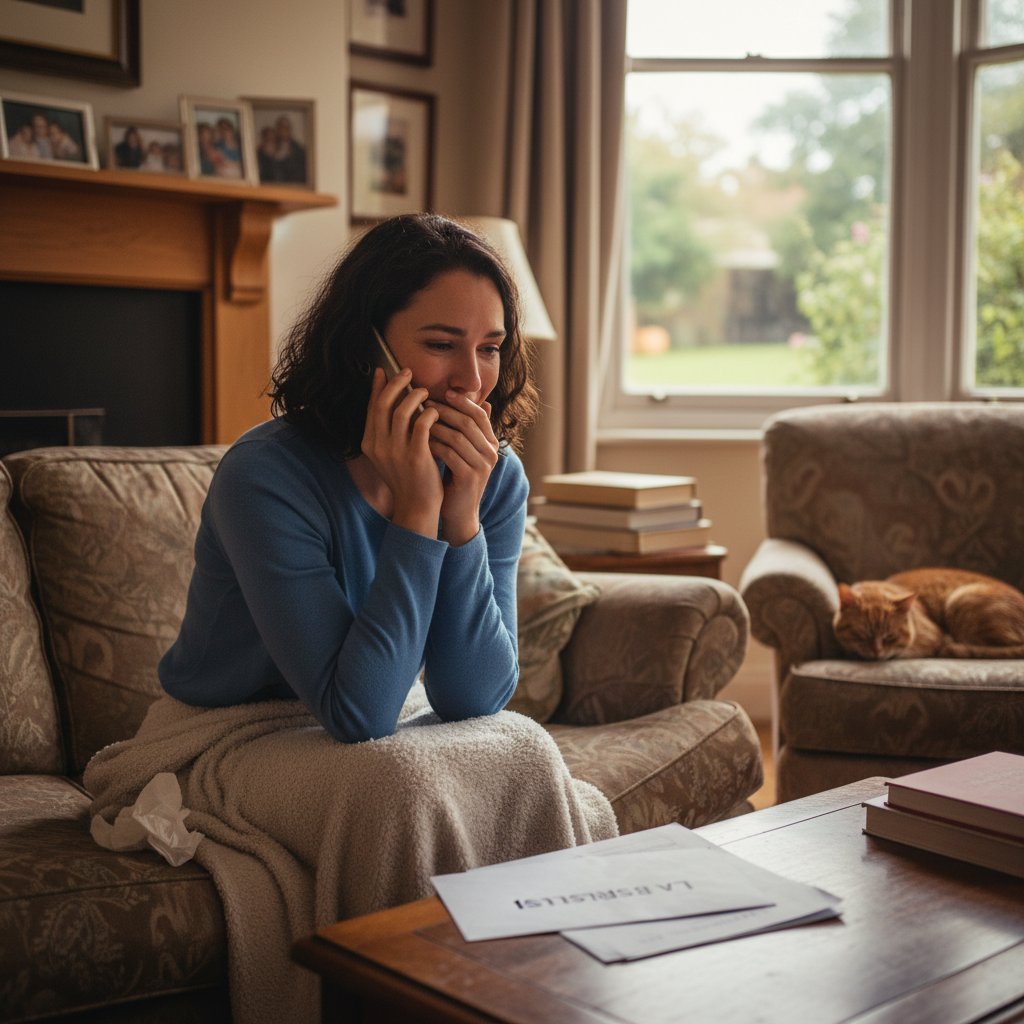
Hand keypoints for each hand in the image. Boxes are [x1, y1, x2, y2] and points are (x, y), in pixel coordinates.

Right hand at [360, 369, 440, 536]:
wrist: (417, 506)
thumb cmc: (408, 477)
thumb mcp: (392, 454)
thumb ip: (391, 430)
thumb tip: (397, 401)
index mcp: (369, 443)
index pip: (371, 407)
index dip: (377, 387)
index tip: (383, 371)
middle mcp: (378, 446)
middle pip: (383, 404)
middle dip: (395, 384)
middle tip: (407, 372)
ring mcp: (395, 451)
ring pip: (401, 411)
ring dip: (414, 396)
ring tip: (424, 391)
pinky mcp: (415, 456)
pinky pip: (422, 424)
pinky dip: (429, 413)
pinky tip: (435, 411)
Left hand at [426, 391, 498, 545]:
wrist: (458, 511)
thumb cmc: (456, 477)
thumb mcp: (464, 451)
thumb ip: (467, 429)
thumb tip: (476, 401)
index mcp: (491, 443)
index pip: (479, 414)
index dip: (462, 402)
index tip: (443, 392)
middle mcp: (491, 453)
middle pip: (468, 423)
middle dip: (446, 411)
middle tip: (425, 403)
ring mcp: (483, 466)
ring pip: (458, 437)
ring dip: (436, 427)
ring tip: (419, 420)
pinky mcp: (470, 478)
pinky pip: (450, 454)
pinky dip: (434, 445)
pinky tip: (420, 441)